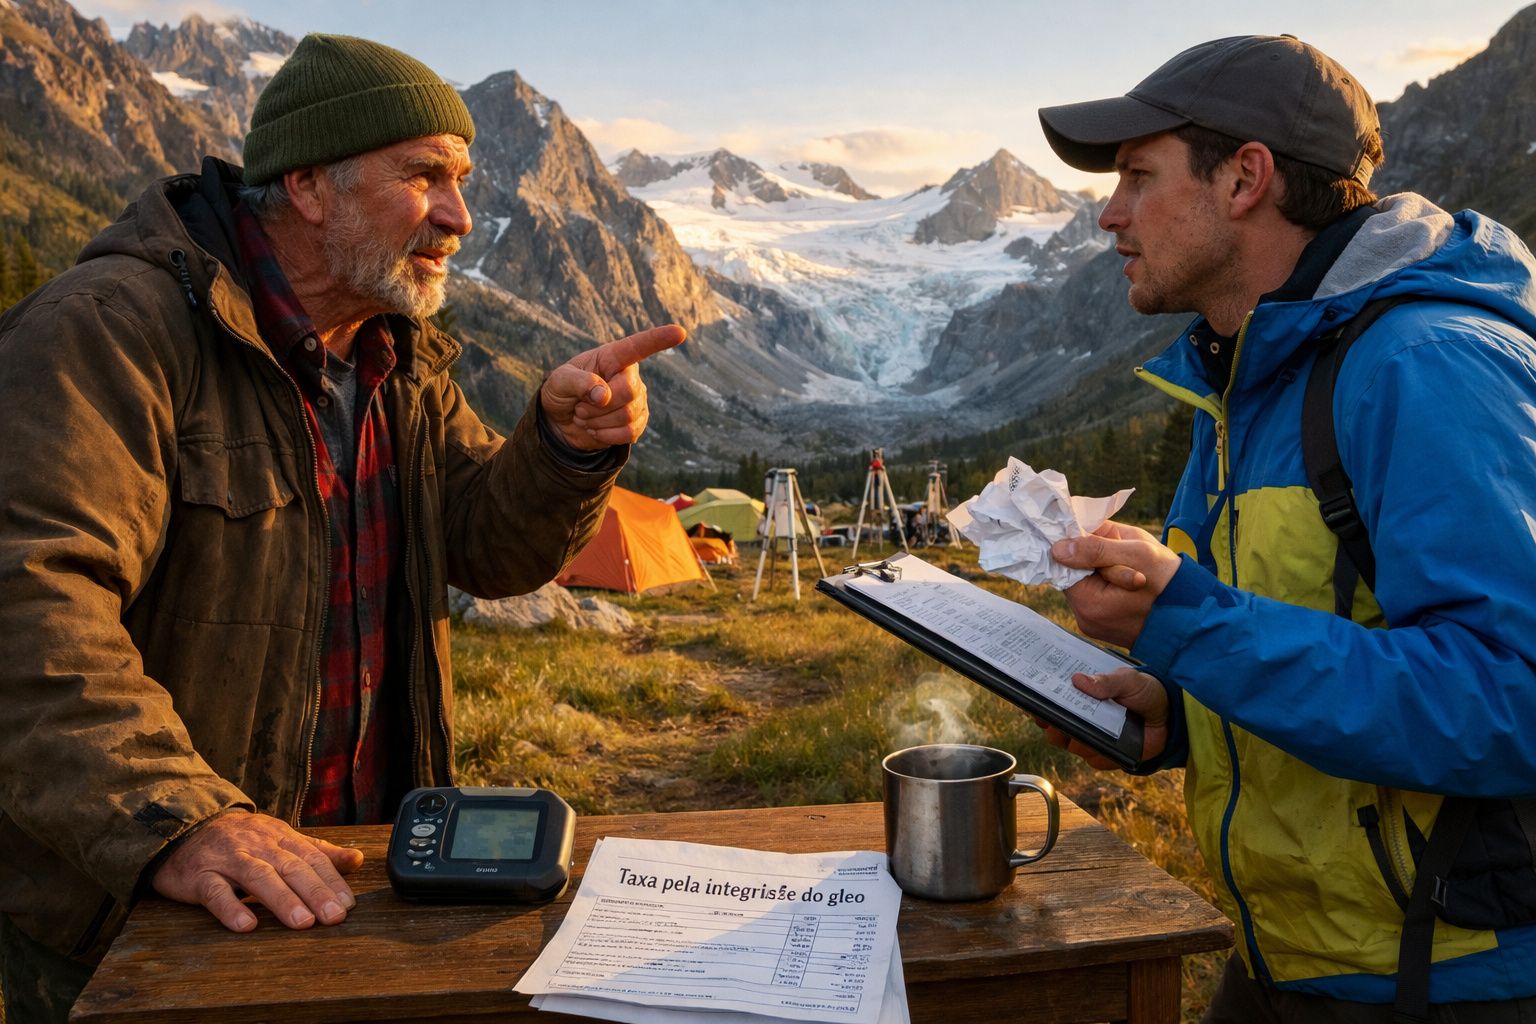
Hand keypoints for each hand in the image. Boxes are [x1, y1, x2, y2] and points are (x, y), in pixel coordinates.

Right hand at [151, 810, 363, 931]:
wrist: (185, 826)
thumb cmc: (242, 840)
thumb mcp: (282, 839)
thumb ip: (318, 852)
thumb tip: (358, 859)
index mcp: (280, 839)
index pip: (312, 859)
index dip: (331, 881)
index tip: (348, 905)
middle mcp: (258, 847)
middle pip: (290, 868)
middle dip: (315, 892)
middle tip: (334, 917)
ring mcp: (228, 860)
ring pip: (258, 877)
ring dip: (282, 900)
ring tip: (302, 922)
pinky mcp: (199, 876)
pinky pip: (215, 892)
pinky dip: (230, 908)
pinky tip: (245, 925)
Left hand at [540, 324, 686, 449]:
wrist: (561, 421)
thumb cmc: (561, 392)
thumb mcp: (559, 381)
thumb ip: (578, 382)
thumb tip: (603, 395)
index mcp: (613, 357)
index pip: (639, 346)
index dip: (659, 339)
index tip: (680, 332)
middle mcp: (630, 376)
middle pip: (629, 392)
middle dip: (598, 406)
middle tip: (580, 407)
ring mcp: (637, 400)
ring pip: (628, 415)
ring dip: (598, 421)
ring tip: (585, 416)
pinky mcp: (637, 422)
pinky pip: (630, 432)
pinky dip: (606, 435)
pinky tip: (596, 429)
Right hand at [1033, 668, 1169, 768]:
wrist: (1170, 716)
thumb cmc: (1145, 691)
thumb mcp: (1128, 679)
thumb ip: (1106, 681)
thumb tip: (1078, 680)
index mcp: (1080, 697)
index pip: (1050, 703)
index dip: (1038, 706)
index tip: (1035, 705)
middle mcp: (1080, 719)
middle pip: (1053, 729)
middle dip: (1054, 727)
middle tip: (1059, 721)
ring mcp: (1091, 738)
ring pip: (1071, 746)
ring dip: (1079, 739)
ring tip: (1094, 730)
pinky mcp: (1104, 755)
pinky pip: (1094, 760)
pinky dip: (1100, 753)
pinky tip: (1111, 744)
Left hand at [1052, 520, 1182, 648]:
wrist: (1198, 617)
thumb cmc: (1171, 582)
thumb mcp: (1136, 552)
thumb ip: (1095, 546)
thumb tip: (1059, 546)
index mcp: (1088, 603)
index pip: (1064, 565)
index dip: (1078, 544)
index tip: (1095, 533)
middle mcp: (1085, 619)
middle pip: (1075, 575)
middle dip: (1094, 558)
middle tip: (1123, 551)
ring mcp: (1095, 625)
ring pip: (1088, 584)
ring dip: (1104, 569)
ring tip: (1133, 567)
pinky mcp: (1106, 627)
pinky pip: (1099, 596)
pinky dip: (1111, 583)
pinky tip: (1133, 581)